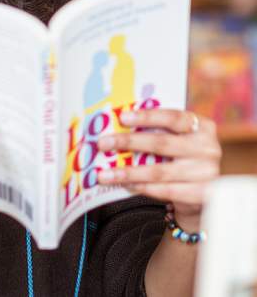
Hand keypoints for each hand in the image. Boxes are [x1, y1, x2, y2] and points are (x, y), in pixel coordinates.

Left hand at [96, 108, 220, 228]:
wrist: (205, 192)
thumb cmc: (183, 157)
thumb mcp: (178, 138)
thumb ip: (158, 129)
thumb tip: (119, 123)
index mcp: (202, 126)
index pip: (172, 117)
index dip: (146, 116)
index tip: (122, 117)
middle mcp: (208, 148)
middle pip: (162, 144)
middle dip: (128, 142)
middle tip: (103, 144)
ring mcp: (207, 173)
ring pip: (159, 172)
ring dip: (128, 172)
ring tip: (105, 174)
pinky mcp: (202, 195)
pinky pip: (165, 191)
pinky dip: (143, 187)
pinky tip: (126, 184)